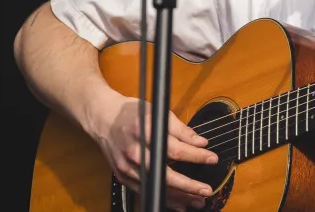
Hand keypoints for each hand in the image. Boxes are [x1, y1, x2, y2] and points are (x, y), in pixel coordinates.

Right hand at [85, 92, 216, 210]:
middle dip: (188, 185)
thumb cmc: (131, 113)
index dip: (195, 155)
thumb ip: (180, 129)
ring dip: (178, 197)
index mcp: (143, 132)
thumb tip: (200, 142)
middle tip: (206, 189)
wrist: (103, 118)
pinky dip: (162, 198)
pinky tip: (178, 203)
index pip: (174, 149)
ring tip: (197, 200)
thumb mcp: (157, 111)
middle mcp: (134, 152)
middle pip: (164, 174)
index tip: (211, 158)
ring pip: (155, 186)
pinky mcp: (123, 176)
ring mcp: (127, 167)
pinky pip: (145, 191)